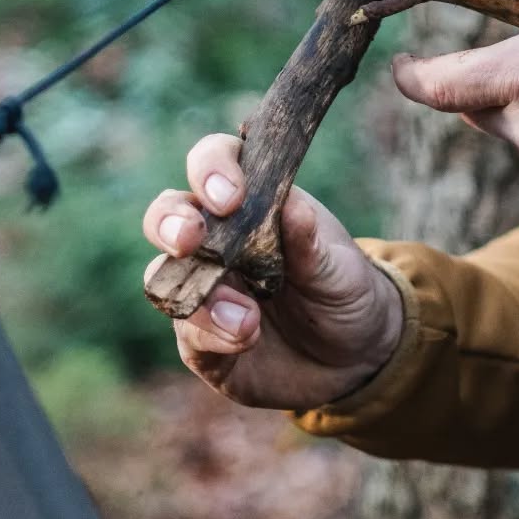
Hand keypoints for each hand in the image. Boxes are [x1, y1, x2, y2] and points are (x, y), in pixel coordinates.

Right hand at [142, 135, 403, 411]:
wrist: (355, 357)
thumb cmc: (344, 290)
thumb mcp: (339, 266)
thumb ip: (311, 242)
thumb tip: (292, 206)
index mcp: (251, 201)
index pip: (215, 160)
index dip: (212, 168)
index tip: (229, 197)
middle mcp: (215, 240)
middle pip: (166, 214)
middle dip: (169, 221)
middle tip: (190, 239)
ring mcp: (203, 289)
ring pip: (163, 277)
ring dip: (199, 295)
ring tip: (247, 319)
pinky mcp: (201, 339)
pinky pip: (186, 332)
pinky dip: (210, 335)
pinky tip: (245, 337)